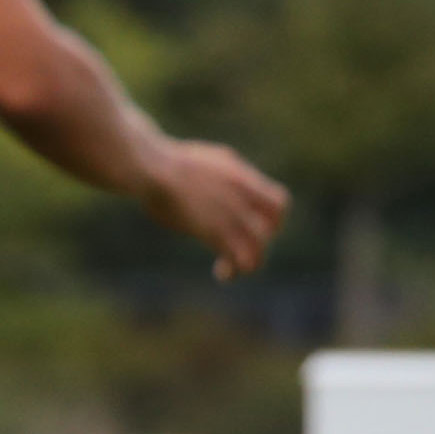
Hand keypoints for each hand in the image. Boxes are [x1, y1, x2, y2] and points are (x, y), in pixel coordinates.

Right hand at [140, 139, 288, 279]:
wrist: (155, 168)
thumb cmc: (171, 162)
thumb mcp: (212, 160)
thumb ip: (229, 174)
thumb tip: (232, 182)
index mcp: (243, 179)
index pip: (279, 204)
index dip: (273, 219)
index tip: (255, 225)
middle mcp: (243, 198)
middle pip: (269, 230)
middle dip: (258, 243)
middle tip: (239, 249)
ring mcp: (230, 214)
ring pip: (258, 248)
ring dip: (249, 262)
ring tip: (231, 269)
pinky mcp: (213, 231)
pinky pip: (237, 258)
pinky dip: (232, 270)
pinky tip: (221, 273)